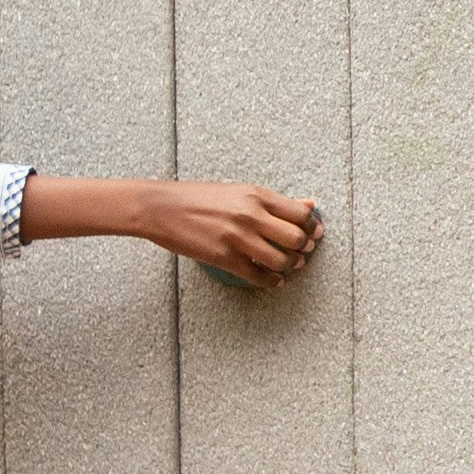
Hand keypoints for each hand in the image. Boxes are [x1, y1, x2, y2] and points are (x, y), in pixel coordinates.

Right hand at [36, 174, 323, 283]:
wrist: (160, 207)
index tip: (313, 235)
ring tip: (288, 267)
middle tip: (301, 253)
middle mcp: (250, 214)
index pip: (301, 214)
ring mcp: (237, 237)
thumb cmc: (199, 198)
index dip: (312, 228)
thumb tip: (309, 206)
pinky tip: (271, 280)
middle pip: (296, 238)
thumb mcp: (239, 192)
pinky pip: (258, 276)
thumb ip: (274, 202)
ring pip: (281, 260)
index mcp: (256, 195)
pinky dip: (270, 281)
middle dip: (303, 249)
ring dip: (290, 267)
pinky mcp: (223, 258)